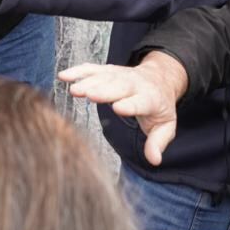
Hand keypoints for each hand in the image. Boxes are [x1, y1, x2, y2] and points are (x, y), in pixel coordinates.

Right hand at [59, 51, 187, 165]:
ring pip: (103, 77)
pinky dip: (78, 71)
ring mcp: (120, 75)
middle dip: (104, 90)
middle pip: (119, 86)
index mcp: (150, 98)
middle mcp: (134, 84)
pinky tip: (64, 76)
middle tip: (88, 95)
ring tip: (74, 90)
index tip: (118, 108)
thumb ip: (157, 142)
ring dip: (88, 82)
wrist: (158, 79)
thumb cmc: (159, 106)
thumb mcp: (165, 126)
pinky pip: (92, 69)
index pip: (140, 102)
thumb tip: (154, 160)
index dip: (130, 105)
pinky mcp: (108, 71)